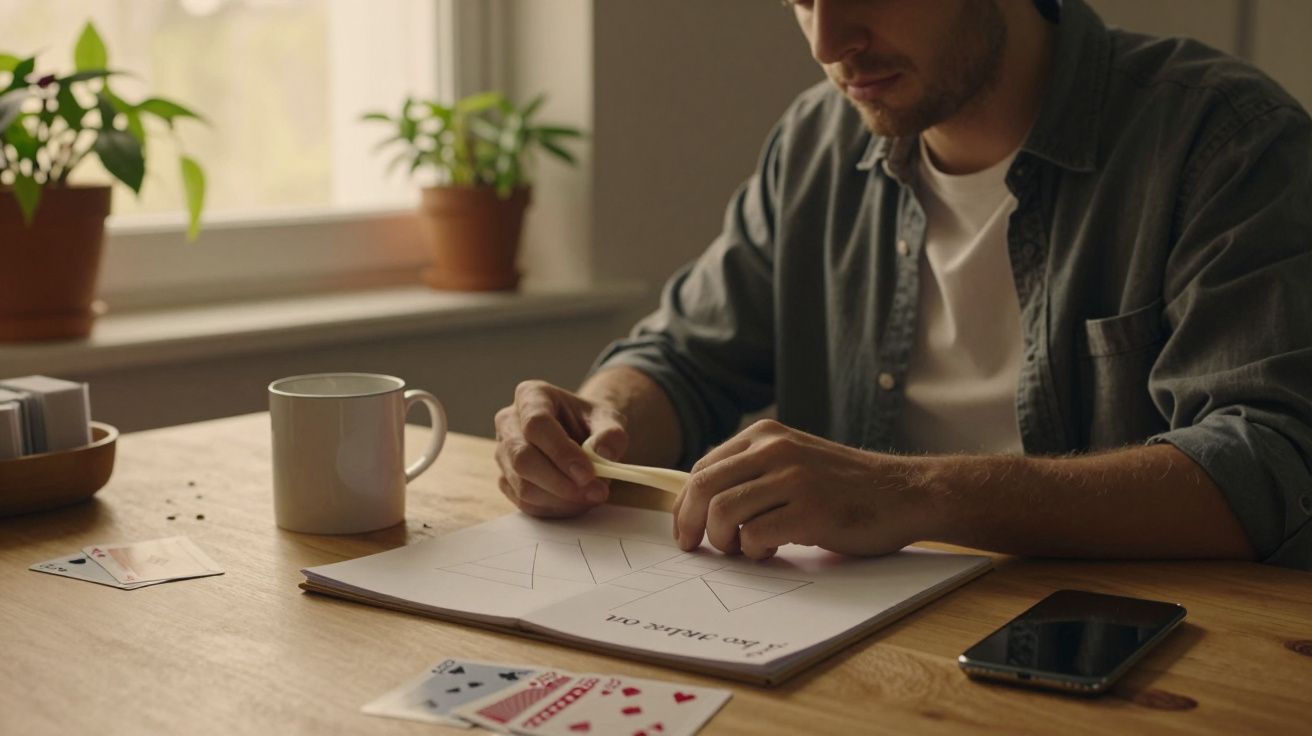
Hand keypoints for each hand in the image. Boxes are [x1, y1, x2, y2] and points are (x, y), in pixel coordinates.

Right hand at [494, 380, 628, 517]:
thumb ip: (611, 434)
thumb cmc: (591, 422)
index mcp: (531, 396)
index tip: (588, 473)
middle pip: (522, 458)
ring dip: (561, 499)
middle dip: (560, 482)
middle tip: (596, 492)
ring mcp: (503, 453)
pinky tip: (577, 501)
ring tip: (592, 496)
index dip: (561, 452)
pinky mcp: (506, 480)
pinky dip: (555, 508)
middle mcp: (508, 422)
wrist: (582, 433)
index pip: (536, 424)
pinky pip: (525, 503)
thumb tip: (601, 454)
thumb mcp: (609, 419)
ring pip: (523, 486)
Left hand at [672, 420, 933, 558]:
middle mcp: (775, 449)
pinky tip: (770, 552)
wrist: (904, 493)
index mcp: (766, 434)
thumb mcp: (794, 459)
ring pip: (724, 512)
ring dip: (724, 541)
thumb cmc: (845, 486)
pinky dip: (754, 551)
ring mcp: (793, 478)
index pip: (703, 468)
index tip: (687, 529)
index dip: (687, 504)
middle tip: (696, 547)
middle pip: (704, 487)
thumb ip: (753, 471)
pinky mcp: (810, 510)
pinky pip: (755, 535)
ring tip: (742, 549)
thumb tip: (701, 503)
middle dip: (690, 523)